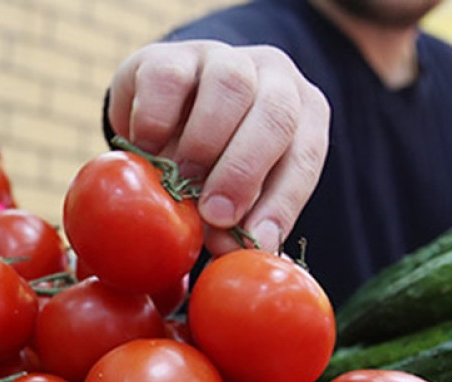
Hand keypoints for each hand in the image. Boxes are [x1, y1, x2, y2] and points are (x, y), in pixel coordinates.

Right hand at [107, 40, 329, 255]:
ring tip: (179, 180)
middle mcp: (271, 77)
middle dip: (245, 171)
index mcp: (302, 113)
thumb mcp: (231, 193)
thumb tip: (238, 256)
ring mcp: (221, 59)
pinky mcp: (169, 56)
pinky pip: (168, 80)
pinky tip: (146, 149)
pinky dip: (156, 120)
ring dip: (204, 142)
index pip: (305, 155)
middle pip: (276, 114)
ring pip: (230, 85)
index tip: (257, 242)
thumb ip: (239, 221)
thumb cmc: (205, 165)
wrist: (157, 115)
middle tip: (214, 214)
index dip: (283, 202)